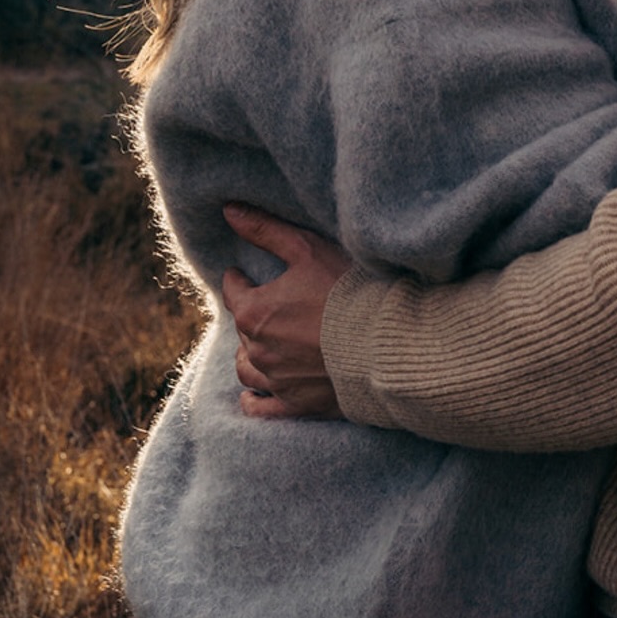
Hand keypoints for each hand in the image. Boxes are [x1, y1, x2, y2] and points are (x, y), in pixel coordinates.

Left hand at [220, 203, 352, 419]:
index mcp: (254, 311)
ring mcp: (276, 380)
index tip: (244, 274)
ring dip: (249, 355)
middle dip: (252, 315)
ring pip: (246, 368)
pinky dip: (254, 398)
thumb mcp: (308, 250)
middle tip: (270, 305)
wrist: (387, 344)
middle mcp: (257, 350)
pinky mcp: (296, 405)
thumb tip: (229, 210)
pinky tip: (255, 392)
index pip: (234, 291)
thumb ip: (266, 230)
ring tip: (262, 345)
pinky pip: (259, 407)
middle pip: (242, 329)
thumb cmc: (350, 291)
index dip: (240, 279)